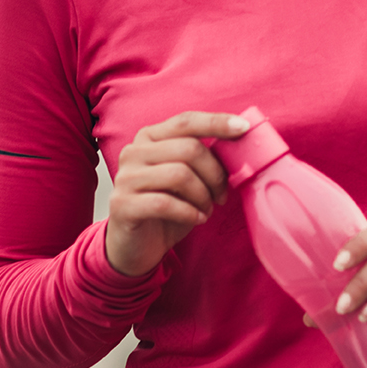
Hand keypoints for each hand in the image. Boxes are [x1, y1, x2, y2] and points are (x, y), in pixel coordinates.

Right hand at [105, 111, 248, 277]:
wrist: (136, 247)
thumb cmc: (166, 208)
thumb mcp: (187, 177)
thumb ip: (202, 157)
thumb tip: (238, 140)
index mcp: (149, 137)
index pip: (186, 121)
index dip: (217, 123)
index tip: (244, 128)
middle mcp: (133, 151)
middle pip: (188, 149)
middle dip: (214, 174)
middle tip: (222, 195)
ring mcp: (125, 177)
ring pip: (179, 175)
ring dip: (203, 195)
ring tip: (207, 209)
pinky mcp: (122, 204)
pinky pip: (165, 203)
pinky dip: (189, 212)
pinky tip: (197, 219)